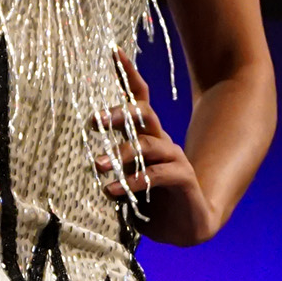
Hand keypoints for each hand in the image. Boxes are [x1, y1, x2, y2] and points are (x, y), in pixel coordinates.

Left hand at [91, 50, 219, 246]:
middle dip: (118, 114)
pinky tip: (113, 191)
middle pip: (143, 116)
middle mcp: (162, 143)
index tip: (115, 52)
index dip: (130, 76)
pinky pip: (157, 174)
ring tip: (98, 166)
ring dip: (121, 154)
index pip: (139, 102)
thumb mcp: (126, 186)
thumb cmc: (155, 204)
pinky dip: (134, 181)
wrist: (189, 228)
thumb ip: (113, 174)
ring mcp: (175, 159)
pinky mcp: (184, 178)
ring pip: (148, 144)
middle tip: (93, 122)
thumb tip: (92, 165)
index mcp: (148, 140)